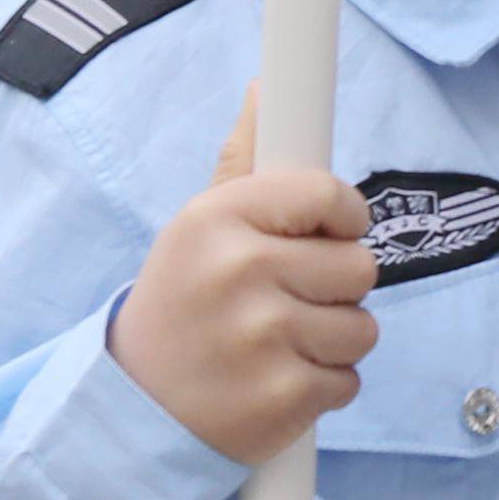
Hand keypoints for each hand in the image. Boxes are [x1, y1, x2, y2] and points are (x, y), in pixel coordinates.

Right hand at [104, 99, 379, 460]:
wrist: (134, 411)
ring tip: (277, 345)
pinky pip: (349, 380)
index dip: (343, 217)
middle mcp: (240, 271)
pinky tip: (274, 382)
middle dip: (334, 287)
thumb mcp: (196, 229)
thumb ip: (243, 163)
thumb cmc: (181, 305)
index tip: (329, 232)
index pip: (329, 195)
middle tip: (284, 300)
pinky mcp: (284, 398)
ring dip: (332, 341)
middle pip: (360, 265)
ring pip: (364, 327)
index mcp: (218, 218)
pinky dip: (322, 387)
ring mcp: (263, 338)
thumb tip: (266, 88)